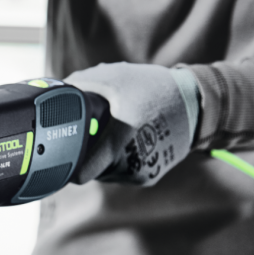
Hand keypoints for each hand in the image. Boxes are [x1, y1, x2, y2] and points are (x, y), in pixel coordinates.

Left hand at [65, 62, 199, 185]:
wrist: (198, 104)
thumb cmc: (154, 89)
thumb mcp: (115, 78)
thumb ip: (81, 85)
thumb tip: (55, 90)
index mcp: (120, 140)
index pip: (83, 172)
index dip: (69, 165)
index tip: (64, 156)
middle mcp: (130, 163)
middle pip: (92, 171)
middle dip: (87, 155)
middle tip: (92, 135)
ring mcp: (140, 173)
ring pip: (106, 174)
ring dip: (102, 159)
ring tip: (113, 135)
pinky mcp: (149, 177)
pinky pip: (122, 174)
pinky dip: (118, 162)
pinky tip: (126, 143)